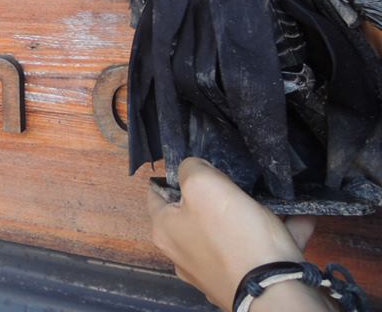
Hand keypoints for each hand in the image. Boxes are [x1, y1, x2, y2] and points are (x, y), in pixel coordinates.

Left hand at [147, 158, 328, 309]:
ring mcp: (213, 270)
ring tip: (274, 199)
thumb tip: (191, 169)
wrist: (275, 292)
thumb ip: (191, 169)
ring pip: (232, 231)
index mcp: (165, 230)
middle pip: (195, 213)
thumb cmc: (232, 234)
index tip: (193, 164)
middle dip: (217, 195)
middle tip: (235, 180)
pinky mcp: (242, 281)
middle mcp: (183, 253)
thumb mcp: (203, 185)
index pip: (155, 194)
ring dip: (254, 213)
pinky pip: (259, 249)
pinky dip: (278, 234)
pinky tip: (301, 220)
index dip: (170, 176)